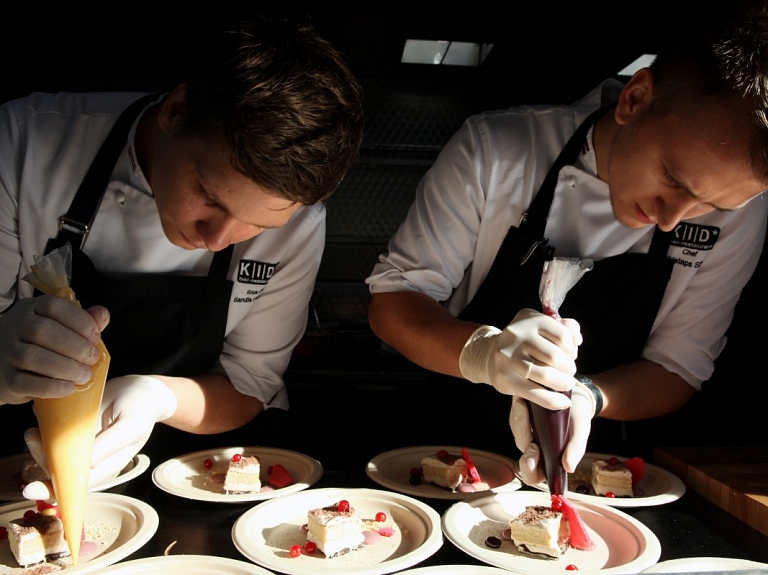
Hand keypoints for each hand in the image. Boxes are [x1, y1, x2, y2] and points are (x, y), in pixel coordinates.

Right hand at [0, 296, 107, 404]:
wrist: (6, 364)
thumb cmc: (40, 343)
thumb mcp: (59, 326)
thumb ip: (81, 320)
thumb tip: (102, 315)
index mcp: (32, 308)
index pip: (54, 306)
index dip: (80, 321)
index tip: (96, 337)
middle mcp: (15, 326)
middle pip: (43, 331)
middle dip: (75, 346)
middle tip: (92, 359)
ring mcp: (6, 352)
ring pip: (32, 357)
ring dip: (65, 367)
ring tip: (85, 375)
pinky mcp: (5, 378)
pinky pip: (24, 383)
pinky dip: (50, 387)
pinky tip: (68, 388)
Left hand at [22, 374, 176, 500]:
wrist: (143, 389)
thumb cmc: (141, 408)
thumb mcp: (131, 425)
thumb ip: (111, 444)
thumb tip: (88, 465)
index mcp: (107, 465)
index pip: (77, 485)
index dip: (54, 489)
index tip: (31, 489)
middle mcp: (92, 459)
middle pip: (60, 471)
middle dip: (40, 459)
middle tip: (31, 437)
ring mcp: (82, 445)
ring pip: (54, 456)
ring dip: (38, 446)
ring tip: (32, 431)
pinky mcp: (76, 431)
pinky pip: (56, 436)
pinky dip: (44, 431)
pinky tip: (41, 418)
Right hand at [459, 308, 580, 409]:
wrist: (492, 354)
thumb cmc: (526, 342)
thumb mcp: (542, 327)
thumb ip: (565, 328)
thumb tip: (577, 340)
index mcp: (529, 319)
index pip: (562, 336)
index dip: (572, 349)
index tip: (570, 355)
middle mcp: (516, 335)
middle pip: (555, 356)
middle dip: (569, 368)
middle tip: (569, 372)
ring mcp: (508, 357)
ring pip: (546, 375)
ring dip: (563, 383)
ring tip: (566, 384)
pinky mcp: (505, 378)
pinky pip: (535, 393)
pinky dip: (553, 401)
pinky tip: (563, 402)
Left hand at [509, 384, 593, 483]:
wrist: (576, 393)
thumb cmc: (578, 415)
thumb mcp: (581, 429)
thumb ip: (576, 448)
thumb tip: (569, 468)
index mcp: (550, 459)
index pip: (533, 475)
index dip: (530, 469)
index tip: (535, 450)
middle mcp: (537, 449)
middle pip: (522, 453)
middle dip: (523, 438)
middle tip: (527, 425)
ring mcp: (528, 434)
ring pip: (517, 434)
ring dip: (519, 421)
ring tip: (522, 405)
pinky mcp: (522, 420)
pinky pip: (515, 419)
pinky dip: (517, 411)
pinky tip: (522, 401)